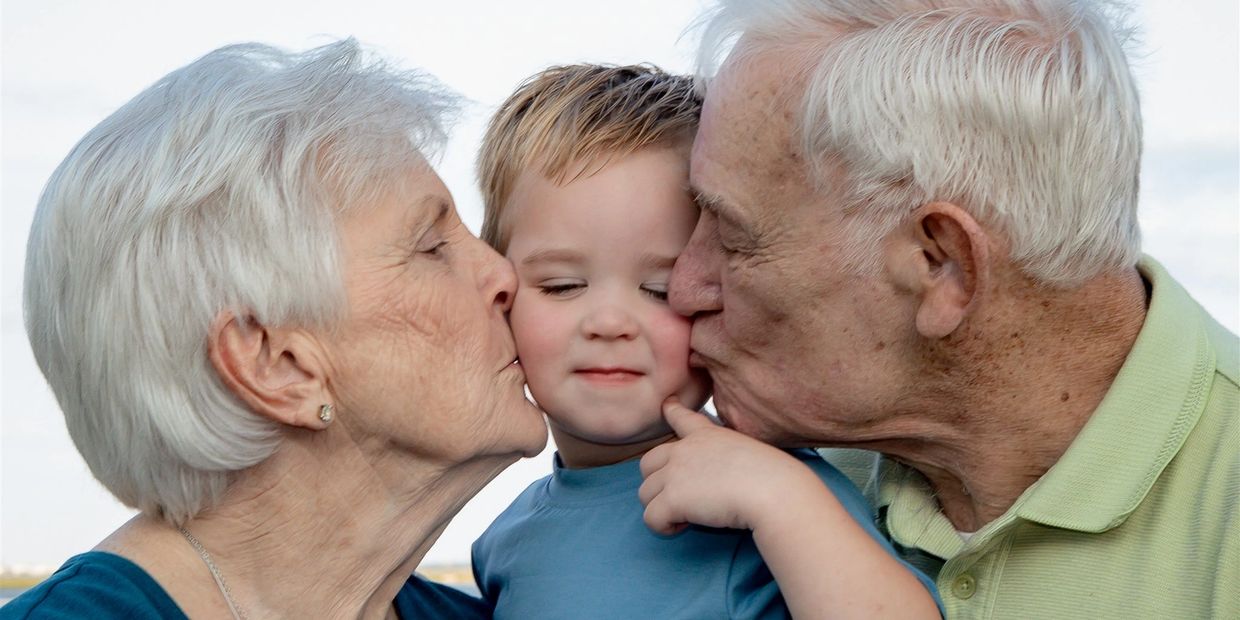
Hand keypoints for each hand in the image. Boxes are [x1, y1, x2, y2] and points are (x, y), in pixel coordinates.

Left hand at [638, 397, 822, 535]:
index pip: (682, 417)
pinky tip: (685, 526)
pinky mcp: (672, 498)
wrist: (773, 490)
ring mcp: (675, 472)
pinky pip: (651, 518)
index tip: (666, 405)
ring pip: (645, 493)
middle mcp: (685, 449)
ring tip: (687, 517)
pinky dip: (664, 527)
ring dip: (661, 508)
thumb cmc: (773, 478)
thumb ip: (729, 460)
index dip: (671, 411)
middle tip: (681, 499)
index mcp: (707, 436)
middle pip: (647, 463)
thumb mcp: (749, 454)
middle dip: (656, 483)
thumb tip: (725, 482)